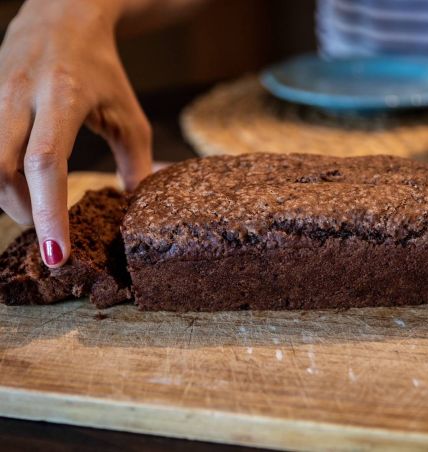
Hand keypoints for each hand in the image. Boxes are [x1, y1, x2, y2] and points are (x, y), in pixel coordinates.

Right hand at [0, 0, 151, 267]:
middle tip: (48, 233)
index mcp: (62, 96)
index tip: (56, 254)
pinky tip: (18, 187)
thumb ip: (134, 163)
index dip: (49, 212)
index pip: (47, 163)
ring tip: (35, 211)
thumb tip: (135, 206)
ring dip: (7, 198)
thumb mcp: (129, 116)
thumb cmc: (102, 70)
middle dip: (22, 212)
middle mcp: (19, 94)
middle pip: (2, 169)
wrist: (63, 17)